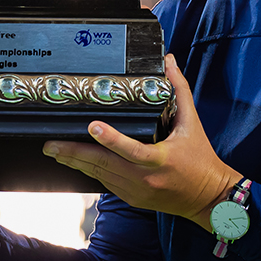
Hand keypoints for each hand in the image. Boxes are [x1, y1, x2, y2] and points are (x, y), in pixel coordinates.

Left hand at [43, 55, 237, 231]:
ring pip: (100, 175)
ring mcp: (137, 191)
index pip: (131, 149)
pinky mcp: (133, 198)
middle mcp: (145, 177)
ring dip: (77, 162)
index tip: (92, 127)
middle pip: (104, 164)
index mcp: (160, 158)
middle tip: (51, 144)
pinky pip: (106, 183)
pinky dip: (91, 171)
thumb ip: (180, 90)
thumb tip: (170, 62)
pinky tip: (76, 162)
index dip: (110, 139)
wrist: (209, 197)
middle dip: (74, 154)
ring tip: (55, 151)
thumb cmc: (201, 159)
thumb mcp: (192, 123)